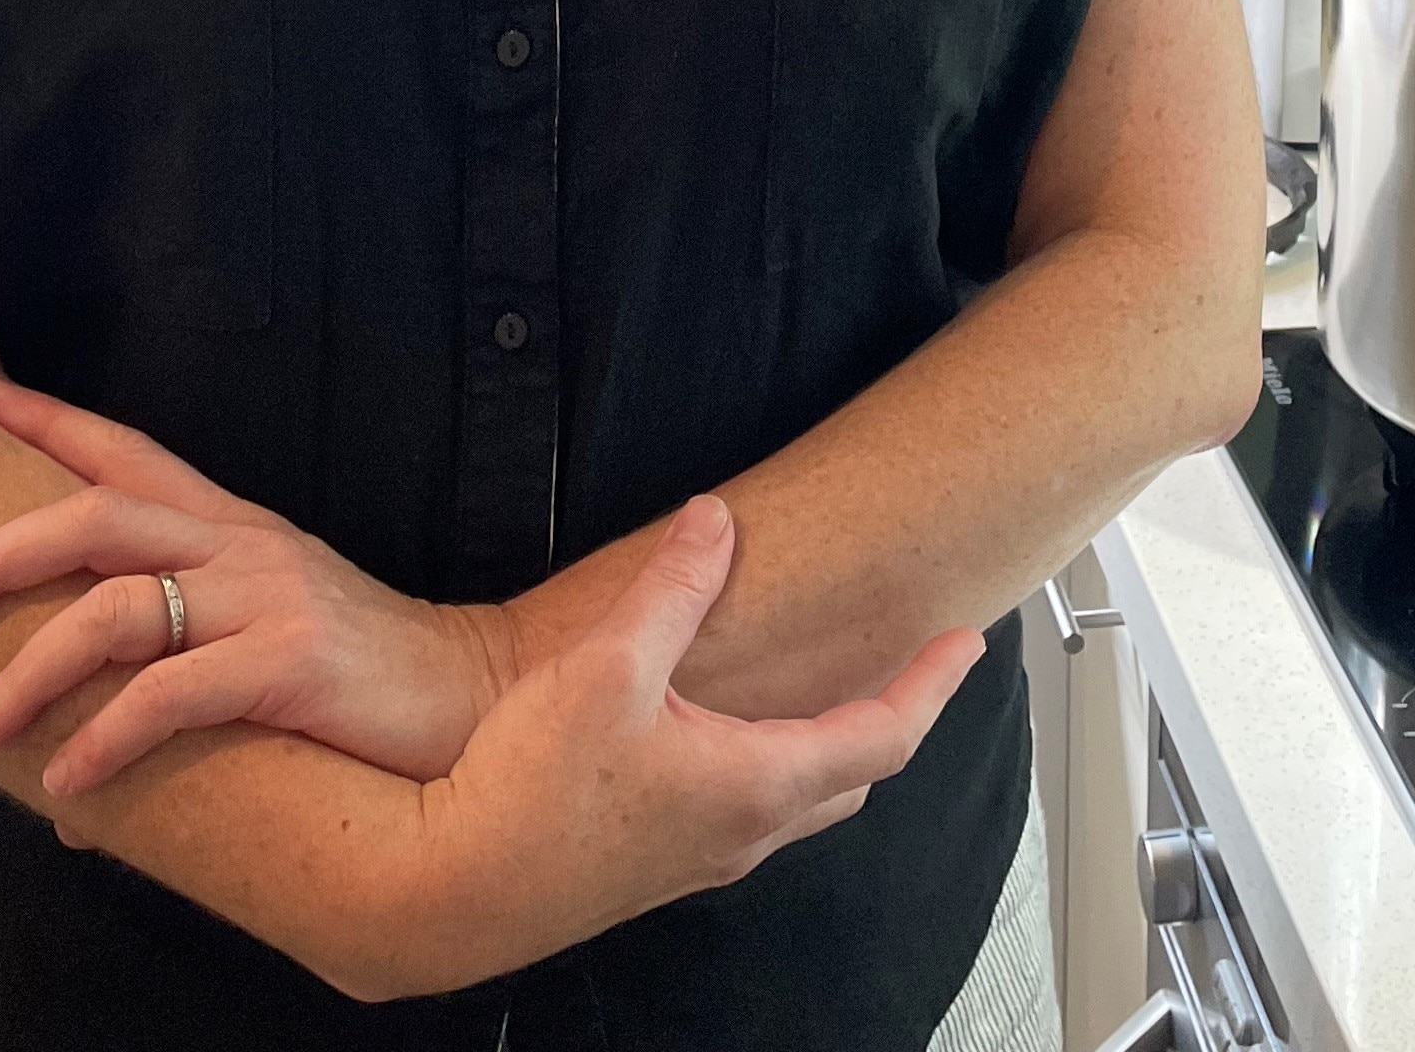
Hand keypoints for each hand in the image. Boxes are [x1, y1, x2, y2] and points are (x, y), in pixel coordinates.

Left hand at [0, 374, 506, 791]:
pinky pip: (173, 695)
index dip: (52, 423)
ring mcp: (268, 599)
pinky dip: (108, 739)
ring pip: (117, 610)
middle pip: (98, 516)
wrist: (471, 704)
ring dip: (31, 673)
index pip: (130, 455)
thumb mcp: (263, 646)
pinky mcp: (291, 663)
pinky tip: (69, 781)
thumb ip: (171, 676)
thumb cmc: (358, 684)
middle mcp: (244, 547)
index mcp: (235, 529)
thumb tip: (67, 765)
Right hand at [412, 494, 984, 974]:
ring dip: (829, 749)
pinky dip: (773, 771)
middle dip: (890, 719)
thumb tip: (715, 522)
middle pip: (851, 777)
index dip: (931, 684)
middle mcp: (744, 834)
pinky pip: (746, 816)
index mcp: (756, 784)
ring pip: (798, 804)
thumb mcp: (609, 666)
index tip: (967, 644)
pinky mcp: (656, 867)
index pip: (883, 735)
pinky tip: (730, 741)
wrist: (447, 892)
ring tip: (832, 697)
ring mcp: (700, 860)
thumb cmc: (530, 791)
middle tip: (912, 668)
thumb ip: (672, 589)